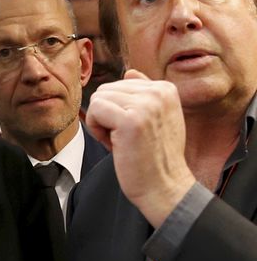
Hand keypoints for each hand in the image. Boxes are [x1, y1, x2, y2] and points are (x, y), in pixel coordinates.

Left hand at [85, 69, 195, 227]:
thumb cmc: (155, 157)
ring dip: (102, 124)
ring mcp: (146, 105)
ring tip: (123, 142)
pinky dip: (96, 129)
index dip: (118, 110)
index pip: (119, 84)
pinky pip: (94, 110)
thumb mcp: (157, 118)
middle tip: (126, 139)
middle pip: (105, 90)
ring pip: (98, 99)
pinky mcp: (131, 120)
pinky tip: (116, 144)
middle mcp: (159, 92)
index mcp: (166, 88)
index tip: (135, 130)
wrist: (164, 188)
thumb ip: (144, 94)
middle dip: (107, 116)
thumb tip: (129, 72)